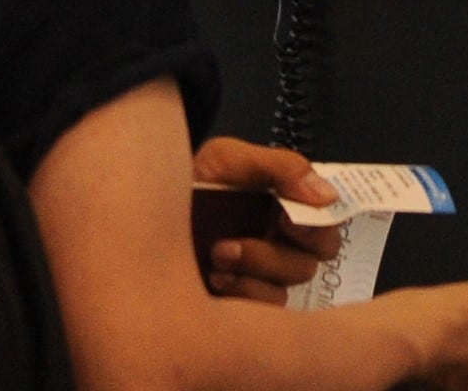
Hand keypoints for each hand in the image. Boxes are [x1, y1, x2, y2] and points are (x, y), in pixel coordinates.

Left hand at [191, 136, 340, 301]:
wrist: (139, 214)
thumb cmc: (188, 183)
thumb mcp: (229, 159)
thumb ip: (281, 166)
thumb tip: (327, 194)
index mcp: (286, 205)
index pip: (328, 222)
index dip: (318, 222)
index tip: (286, 216)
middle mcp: (280, 241)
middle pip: (315, 258)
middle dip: (280, 248)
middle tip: (242, 238)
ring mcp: (262, 273)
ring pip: (289, 284)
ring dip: (256, 268)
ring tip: (218, 253)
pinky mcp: (242, 303)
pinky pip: (266, 307)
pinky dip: (244, 292)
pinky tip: (214, 277)